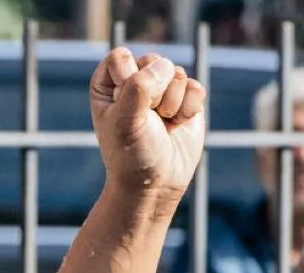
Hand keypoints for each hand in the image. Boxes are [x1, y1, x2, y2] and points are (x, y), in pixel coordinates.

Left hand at [89, 48, 206, 199]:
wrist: (156, 184)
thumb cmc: (132, 155)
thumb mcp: (126, 121)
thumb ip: (139, 86)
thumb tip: (165, 66)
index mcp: (108, 84)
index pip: (121, 57)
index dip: (129, 80)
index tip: (126, 108)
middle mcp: (134, 81)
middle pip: (153, 61)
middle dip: (155, 92)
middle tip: (147, 119)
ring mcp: (161, 89)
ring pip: (176, 73)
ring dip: (172, 103)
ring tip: (162, 124)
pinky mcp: (185, 99)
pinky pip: (195, 87)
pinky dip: (189, 109)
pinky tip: (177, 125)